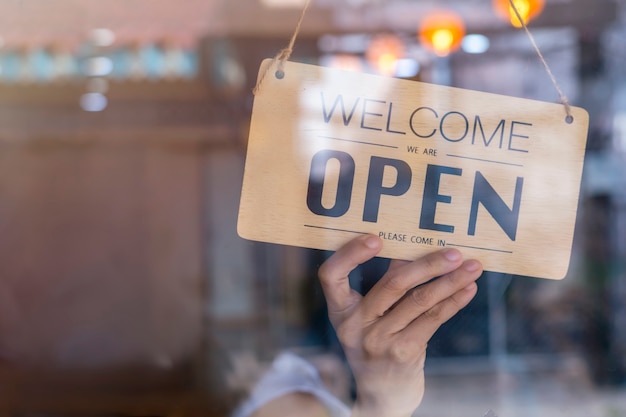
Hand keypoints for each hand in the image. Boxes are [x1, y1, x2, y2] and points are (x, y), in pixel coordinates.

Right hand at [318, 235, 482, 416]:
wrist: (381, 396)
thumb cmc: (376, 344)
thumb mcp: (368, 318)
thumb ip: (385, 286)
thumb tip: (414, 251)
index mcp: (340, 310)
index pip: (331, 276)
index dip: (349, 255)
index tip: (376, 238)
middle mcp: (355, 325)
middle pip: (392, 284)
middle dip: (427, 264)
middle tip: (453, 252)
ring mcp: (379, 340)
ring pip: (420, 300)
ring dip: (450, 281)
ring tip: (471, 267)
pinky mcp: (404, 352)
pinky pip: (433, 319)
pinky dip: (454, 301)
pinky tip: (468, 289)